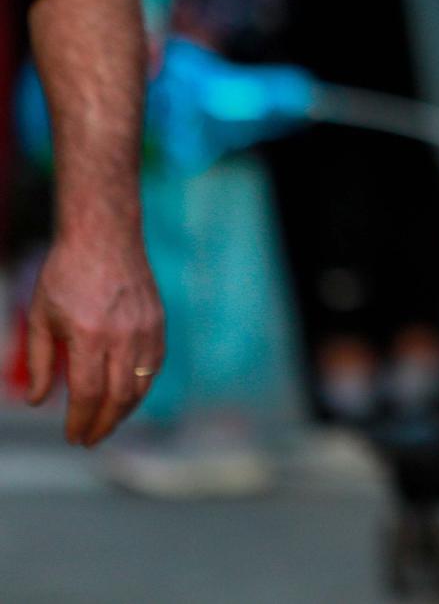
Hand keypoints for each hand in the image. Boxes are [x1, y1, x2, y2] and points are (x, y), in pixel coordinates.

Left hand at [25, 230, 165, 444]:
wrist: (105, 236)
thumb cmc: (66, 274)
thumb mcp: (41, 317)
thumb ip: (41, 362)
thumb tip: (39, 402)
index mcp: (89, 335)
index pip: (89, 393)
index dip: (81, 421)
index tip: (73, 437)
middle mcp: (123, 335)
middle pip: (119, 396)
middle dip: (104, 424)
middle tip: (90, 440)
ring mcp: (146, 328)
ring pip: (142, 384)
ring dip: (125, 411)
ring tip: (108, 423)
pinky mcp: (159, 321)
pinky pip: (155, 365)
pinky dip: (142, 387)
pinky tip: (128, 395)